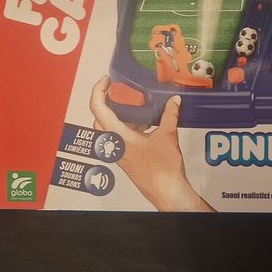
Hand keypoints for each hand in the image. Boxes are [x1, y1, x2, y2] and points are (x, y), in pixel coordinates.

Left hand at [90, 76, 213, 211]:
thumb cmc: (163, 171)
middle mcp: (113, 145)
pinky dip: (128, 127)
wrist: (167, 191)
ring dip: (121, 116)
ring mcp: (118, 153)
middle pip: (100, 118)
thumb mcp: (168, 135)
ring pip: (109, 129)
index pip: (98, 108)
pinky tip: (146, 125)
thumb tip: (173, 101)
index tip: (107, 81)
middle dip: (108, 103)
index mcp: (118, 137)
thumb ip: (170, 114)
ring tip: (138, 108)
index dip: (99, 90)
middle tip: (120, 92)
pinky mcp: (126, 158)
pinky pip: (120, 138)